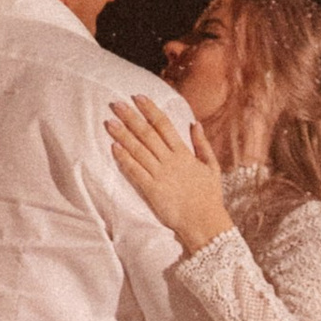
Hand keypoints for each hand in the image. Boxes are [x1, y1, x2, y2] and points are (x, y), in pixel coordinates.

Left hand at [107, 95, 233, 253]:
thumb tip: (195, 123)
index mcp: (183, 153)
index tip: (138, 97)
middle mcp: (170, 161)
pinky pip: (135, 172)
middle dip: (131, 117)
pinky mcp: (152, 191)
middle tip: (115, 104)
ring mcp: (160, 175)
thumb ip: (202, 144)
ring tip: (109, 122)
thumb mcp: (211, 166)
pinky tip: (114, 148)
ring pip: (138, 150)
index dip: (150, 110)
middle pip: (147, 134)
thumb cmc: (209, 196)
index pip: (164, 125)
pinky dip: (124, 159)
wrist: (205, 222)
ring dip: (122, 135)